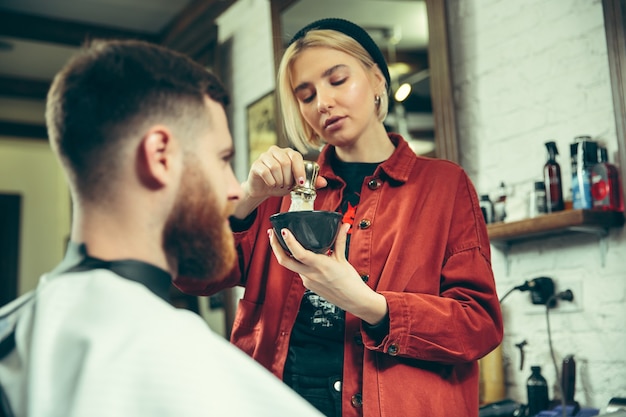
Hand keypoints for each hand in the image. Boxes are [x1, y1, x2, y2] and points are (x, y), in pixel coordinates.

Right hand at [233, 146, 326, 217]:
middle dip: (288, 178)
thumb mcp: (297, 183)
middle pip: (285, 162)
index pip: (296, 157)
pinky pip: (265, 172)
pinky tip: (271, 184)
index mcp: (287, 153)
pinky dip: (271, 182)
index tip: (300, 183)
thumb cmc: (280, 183)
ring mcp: (264, 156)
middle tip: (287, 185)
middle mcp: (276, 151)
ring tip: (279, 185)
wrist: (263, 189)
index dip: (299, 171)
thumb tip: (324, 183)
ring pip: (275, 167)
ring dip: (279, 181)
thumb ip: (311, 182)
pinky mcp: (256, 164)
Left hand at [268, 223, 387, 324]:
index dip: (289, 242)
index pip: (299, 253)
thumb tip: (344, 225)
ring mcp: (308, 281)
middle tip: (271, 233)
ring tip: (281, 240)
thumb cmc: (351, 282)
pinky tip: (298, 254)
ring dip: (284, 253)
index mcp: (320, 266)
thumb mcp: (343, 259)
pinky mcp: (308, 285)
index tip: (284, 231)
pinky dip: (297, 261)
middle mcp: (311, 274)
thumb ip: (339, 240)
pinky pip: (299, 271)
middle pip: (284, 261)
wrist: (354, 301)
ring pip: (291, 265)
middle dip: (275, 246)